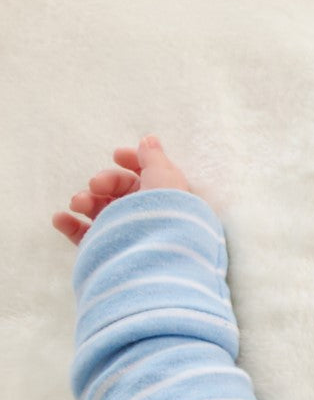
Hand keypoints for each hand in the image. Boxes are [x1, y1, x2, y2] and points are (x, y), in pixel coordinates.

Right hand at [51, 135, 191, 245]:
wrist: (158, 259)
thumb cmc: (167, 213)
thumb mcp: (165, 178)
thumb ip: (154, 157)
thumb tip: (149, 140)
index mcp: (165, 198)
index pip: (147, 176)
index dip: (132, 162)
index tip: (117, 156)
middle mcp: (147, 216)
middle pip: (119, 191)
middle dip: (104, 182)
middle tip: (95, 185)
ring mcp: (126, 234)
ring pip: (100, 211)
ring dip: (84, 200)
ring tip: (78, 203)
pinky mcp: (108, 250)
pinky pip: (84, 235)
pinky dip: (69, 225)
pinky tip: (60, 218)